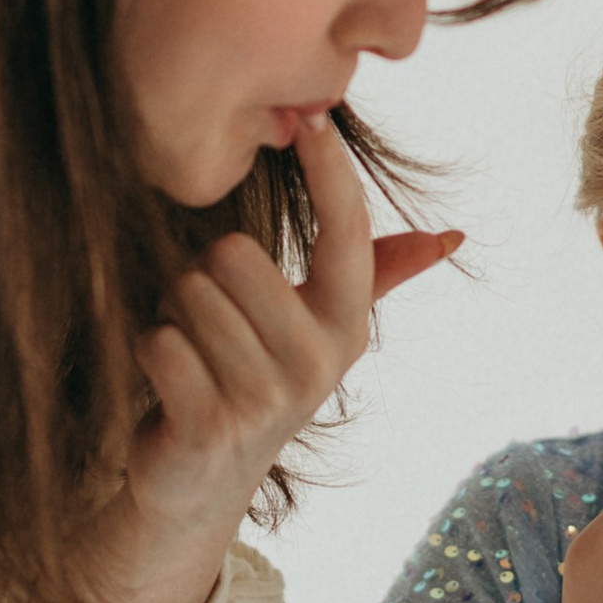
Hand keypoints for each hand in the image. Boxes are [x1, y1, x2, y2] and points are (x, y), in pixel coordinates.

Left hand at [44, 113, 460, 602]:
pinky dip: (150, 350)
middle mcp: (317, 363)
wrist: (199, 484)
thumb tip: (451, 236)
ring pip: (190, 292)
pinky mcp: (208, 427)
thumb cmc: (250, 381)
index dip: (333, 173)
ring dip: (174, 315)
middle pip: (234, 254)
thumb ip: (380, 274)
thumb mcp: (317, 329)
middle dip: (204, 275)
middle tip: (212, 320)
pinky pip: (161, 341)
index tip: (313, 119)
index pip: (349, 233)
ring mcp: (265, 400)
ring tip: (193, 353)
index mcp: (346, 327)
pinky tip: (168, 381)